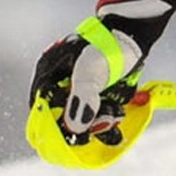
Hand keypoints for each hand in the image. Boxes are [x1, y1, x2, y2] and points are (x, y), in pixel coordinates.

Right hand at [28, 0, 175, 148]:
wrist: (134, 36)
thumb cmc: (107, 48)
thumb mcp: (91, 74)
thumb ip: (81, 101)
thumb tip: (73, 130)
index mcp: (49, 72)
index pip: (41, 106)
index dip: (51, 126)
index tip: (68, 139)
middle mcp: (60, 81)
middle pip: (63, 115)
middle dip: (84, 124)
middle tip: (103, 122)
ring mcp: (79, 87)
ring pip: (83, 116)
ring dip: (100, 121)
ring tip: (116, 113)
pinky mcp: (96, 91)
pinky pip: (97, 112)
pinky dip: (108, 117)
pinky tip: (119, 116)